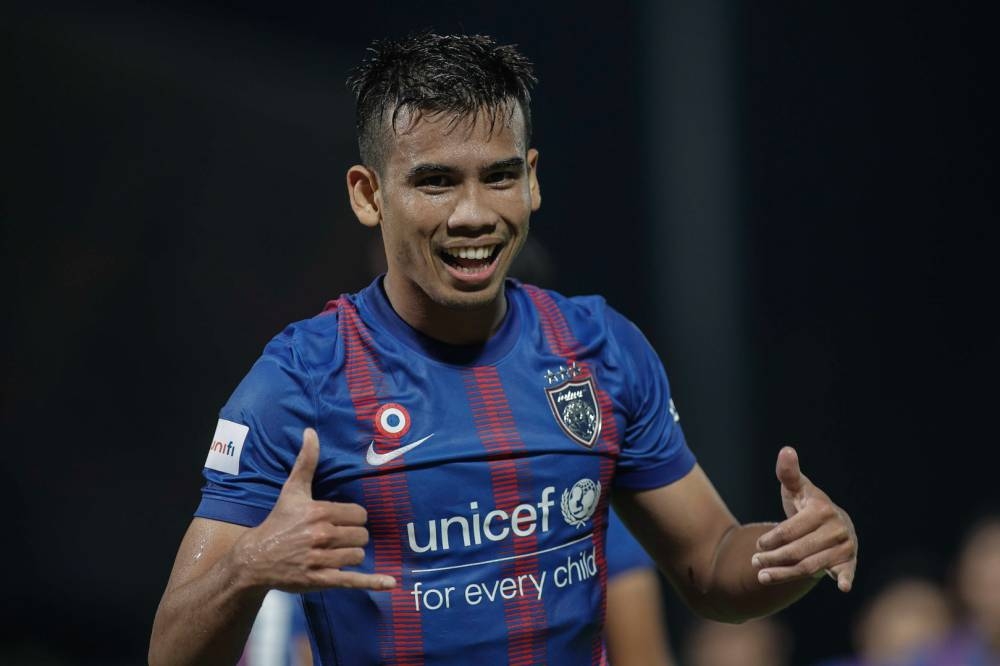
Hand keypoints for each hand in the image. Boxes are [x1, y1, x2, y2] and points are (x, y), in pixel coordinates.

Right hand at [234, 428, 395, 591]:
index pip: (360, 515)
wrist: (255, 558)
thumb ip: (306, 461)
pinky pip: (353, 580)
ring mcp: (321, 560)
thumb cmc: (278, 522)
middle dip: (353, 536)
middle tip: (337, 537)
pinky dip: (372, 582)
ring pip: (358, 555)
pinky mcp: (320, 580)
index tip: (342, 520)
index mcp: (320, 513)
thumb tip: (311, 432)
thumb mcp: (292, 490)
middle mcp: (322, 536)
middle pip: (361, 535)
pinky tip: (391, 584)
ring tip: (334, 552)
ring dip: (351, 554)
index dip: (354, 518)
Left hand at [752, 446, 857, 591]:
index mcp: (822, 509)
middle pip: (798, 550)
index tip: (757, 545)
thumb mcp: (797, 489)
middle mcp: (836, 528)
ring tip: (762, 576)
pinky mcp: (849, 561)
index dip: (772, 539)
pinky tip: (843, 587)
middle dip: (774, 558)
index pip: (791, 530)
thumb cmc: (808, 505)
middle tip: (754, 563)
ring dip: (786, 574)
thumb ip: (788, 473)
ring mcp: (844, 546)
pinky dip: (847, 578)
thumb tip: (786, 450)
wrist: (831, 523)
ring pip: (811, 566)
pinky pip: (848, 571)